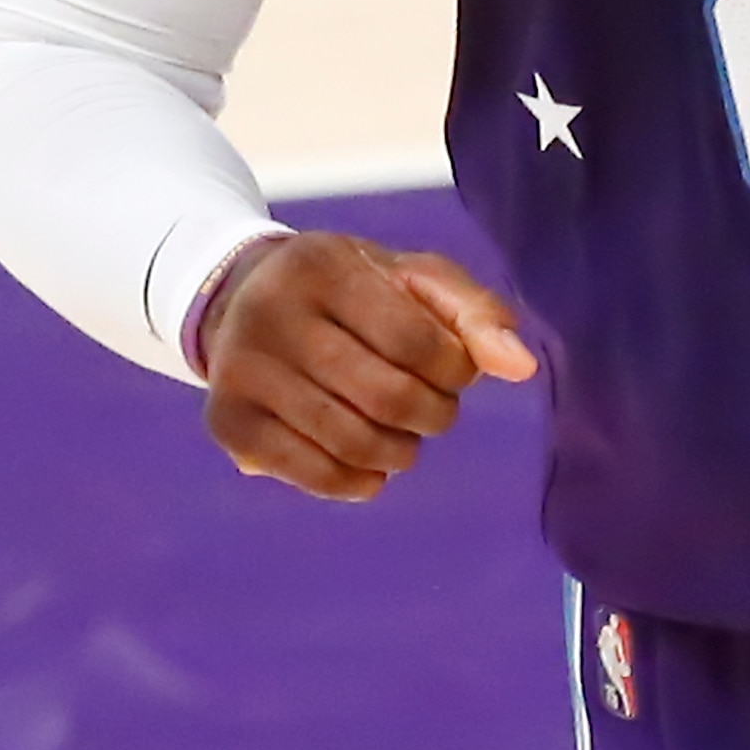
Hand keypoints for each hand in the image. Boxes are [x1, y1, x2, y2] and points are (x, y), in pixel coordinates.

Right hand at [200, 232, 537, 500]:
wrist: (242, 299)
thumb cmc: (349, 291)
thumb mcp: (408, 279)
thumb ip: (472, 312)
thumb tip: (523, 366)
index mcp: (322, 266)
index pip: (415, 340)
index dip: (454, 370)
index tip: (456, 373)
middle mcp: (270, 315)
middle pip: (384, 396)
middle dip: (432, 416)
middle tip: (436, 413)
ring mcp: (240, 373)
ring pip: (349, 440)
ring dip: (399, 454)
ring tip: (406, 442)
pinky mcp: (227, 424)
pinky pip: (309, 474)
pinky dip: (356, 483)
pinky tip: (370, 470)